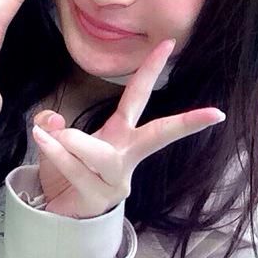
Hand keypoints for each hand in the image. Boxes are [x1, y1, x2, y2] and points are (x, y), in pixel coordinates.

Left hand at [32, 40, 225, 218]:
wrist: (58, 213)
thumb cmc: (65, 172)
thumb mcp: (53, 139)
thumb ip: (51, 124)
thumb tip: (53, 120)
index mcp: (122, 135)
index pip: (138, 97)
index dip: (151, 69)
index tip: (169, 44)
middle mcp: (127, 156)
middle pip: (159, 135)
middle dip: (185, 123)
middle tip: (213, 113)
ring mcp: (117, 180)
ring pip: (103, 155)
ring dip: (76, 143)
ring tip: (48, 134)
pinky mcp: (100, 198)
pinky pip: (78, 170)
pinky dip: (57, 155)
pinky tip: (44, 143)